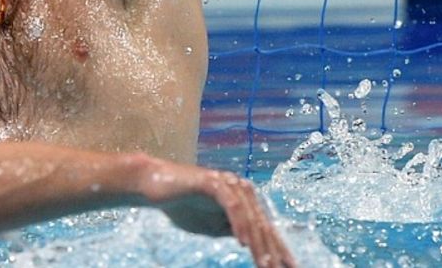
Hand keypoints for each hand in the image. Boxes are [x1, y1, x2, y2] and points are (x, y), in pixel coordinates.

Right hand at [133, 156, 295, 267]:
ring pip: (250, 217)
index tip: (288, 267)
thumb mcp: (213, 226)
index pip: (265, 227)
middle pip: (262, 223)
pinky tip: (243, 242)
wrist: (152, 185)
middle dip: (272, 250)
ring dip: (258, 243)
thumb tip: (253, 244)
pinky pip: (232, 206)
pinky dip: (239, 224)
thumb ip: (233, 230)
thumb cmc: (182, 205)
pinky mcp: (213, 182)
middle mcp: (241, 188)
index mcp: (244, 199)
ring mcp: (228, 183)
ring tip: (264, 262)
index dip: (277, 248)